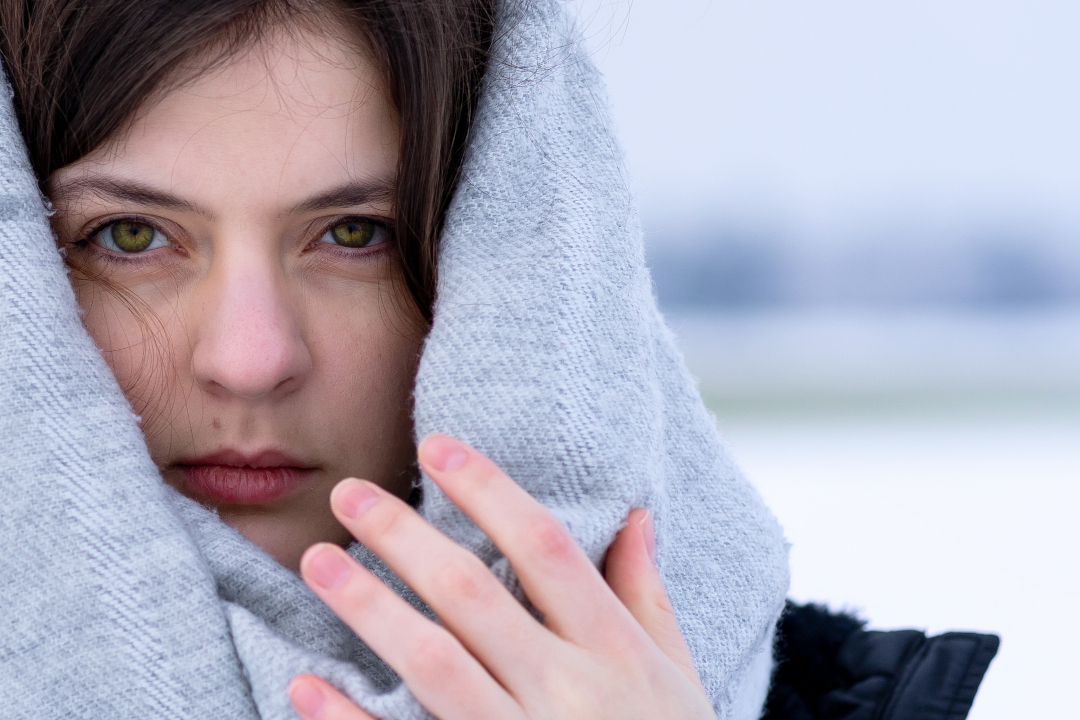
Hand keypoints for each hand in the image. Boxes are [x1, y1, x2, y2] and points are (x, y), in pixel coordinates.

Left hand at [287, 434, 714, 719]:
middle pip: (474, 596)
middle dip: (407, 539)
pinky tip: (306, 685)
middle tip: (350, 494)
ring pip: (435, 664)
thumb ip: (646, 596)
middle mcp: (567, 689)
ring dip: (370, 609)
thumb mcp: (676, 674)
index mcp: (616, 649)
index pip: (545, 548)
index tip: (437, 447)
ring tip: (317, 561)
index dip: (489, 491)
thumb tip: (636, 515)